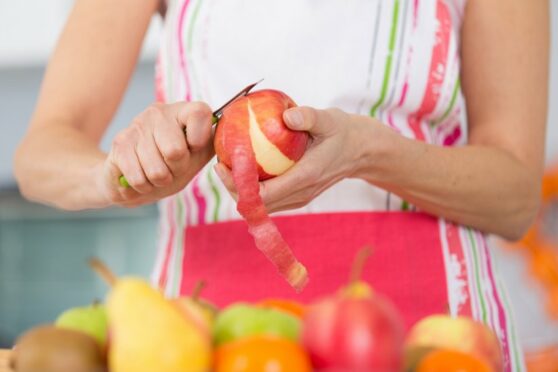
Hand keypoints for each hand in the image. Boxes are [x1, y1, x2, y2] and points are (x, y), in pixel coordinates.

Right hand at [97, 102, 213, 206]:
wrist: (135, 178)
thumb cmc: (174, 165)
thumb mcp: (198, 156)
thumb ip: (212, 145)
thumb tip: (231, 141)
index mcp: (185, 110)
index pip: (200, 114)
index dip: (199, 140)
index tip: (194, 148)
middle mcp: (160, 112)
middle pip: (175, 152)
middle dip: (177, 170)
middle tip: (173, 167)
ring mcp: (137, 125)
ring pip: (156, 170)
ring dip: (159, 181)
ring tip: (157, 174)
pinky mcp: (119, 143)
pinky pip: (138, 178)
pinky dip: (143, 186)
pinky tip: (142, 177)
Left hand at [215, 106, 370, 212]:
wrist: (361, 151)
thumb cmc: (343, 132)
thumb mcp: (329, 119)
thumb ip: (308, 117)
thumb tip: (286, 115)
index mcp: (306, 177)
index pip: (264, 194)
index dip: (238, 185)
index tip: (223, 164)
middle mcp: (301, 194)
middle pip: (257, 205)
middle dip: (233, 188)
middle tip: (220, 163)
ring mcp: (299, 198)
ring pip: (261, 206)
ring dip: (241, 190)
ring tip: (228, 165)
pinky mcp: (298, 196)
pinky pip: (269, 199)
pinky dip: (253, 189)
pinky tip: (244, 168)